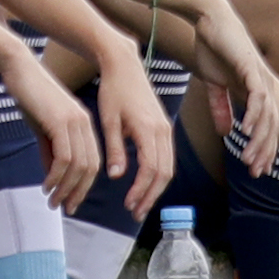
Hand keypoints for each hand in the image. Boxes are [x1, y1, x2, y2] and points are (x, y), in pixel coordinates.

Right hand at [4, 55, 100, 212]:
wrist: (20, 69)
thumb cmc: (29, 96)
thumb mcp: (42, 128)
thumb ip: (49, 151)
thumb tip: (52, 175)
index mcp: (84, 125)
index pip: (92, 163)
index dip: (82, 186)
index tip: (70, 202)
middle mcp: (84, 124)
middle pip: (90, 168)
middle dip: (77, 192)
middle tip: (62, 207)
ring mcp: (74, 122)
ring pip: (79, 166)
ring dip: (66, 188)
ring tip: (52, 200)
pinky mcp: (61, 121)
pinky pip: (65, 157)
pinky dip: (57, 176)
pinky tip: (46, 185)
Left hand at [93, 50, 175, 218]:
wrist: (125, 65)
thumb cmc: (113, 90)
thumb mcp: (109, 120)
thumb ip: (115, 149)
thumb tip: (117, 176)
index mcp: (148, 128)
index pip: (151, 169)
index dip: (141, 190)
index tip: (129, 205)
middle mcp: (162, 130)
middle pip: (164, 172)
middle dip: (151, 195)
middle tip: (136, 212)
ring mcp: (166, 128)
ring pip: (169, 166)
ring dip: (156, 188)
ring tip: (141, 204)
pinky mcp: (164, 127)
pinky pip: (167, 157)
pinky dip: (159, 174)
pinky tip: (146, 184)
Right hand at [193, 3, 278, 178]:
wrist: (209, 20)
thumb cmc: (213, 48)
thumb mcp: (214, 84)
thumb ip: (220, 108)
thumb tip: (224, 132)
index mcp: (256, 92)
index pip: (267, 127)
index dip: (263, 149)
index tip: (256, 170)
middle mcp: (264, 87)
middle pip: (272, 127)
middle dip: (265, 151)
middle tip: (255, 172)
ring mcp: (261, 77)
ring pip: (267, 116)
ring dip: (260, 139)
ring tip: (249, 158)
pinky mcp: (252, 68)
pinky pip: (258, 96)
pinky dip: (254, 114)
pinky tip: (247, 130)